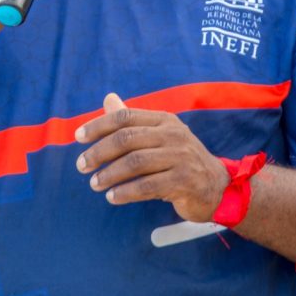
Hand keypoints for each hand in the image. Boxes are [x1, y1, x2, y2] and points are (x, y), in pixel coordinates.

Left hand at [75, 93, 229, 222]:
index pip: (125, 117)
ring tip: (94, 184)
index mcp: (164, 120)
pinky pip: (147, 186)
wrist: (217, 187)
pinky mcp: (184, 181)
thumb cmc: (180, 160)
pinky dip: (126, 192)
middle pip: (127, 139)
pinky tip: (112, 197)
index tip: (78, 137)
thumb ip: (132, 120)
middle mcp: (173, 134)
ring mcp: (181, 157)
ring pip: (135, 162)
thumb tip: (108, 98)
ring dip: (109, 174)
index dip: (99, 125)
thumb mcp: (159, 136)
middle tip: (81, 166)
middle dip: (99, 152)